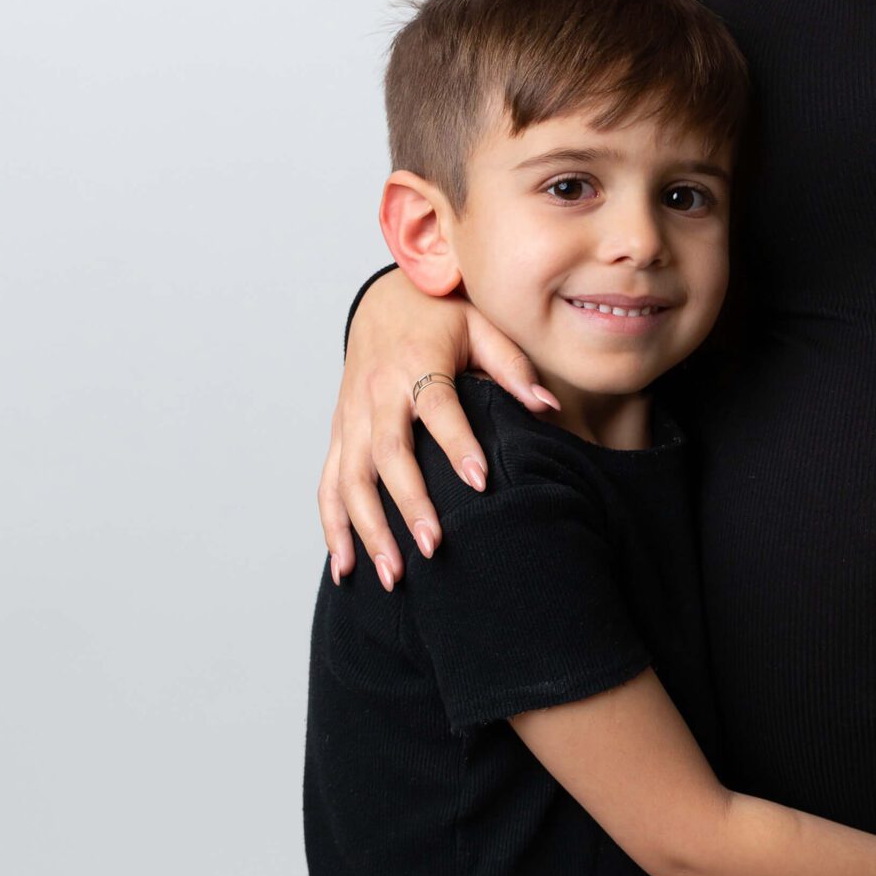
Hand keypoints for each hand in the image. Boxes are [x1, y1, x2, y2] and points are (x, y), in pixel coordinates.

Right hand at [317, 269, 555, 589]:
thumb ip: (512, 366)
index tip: (481, 481)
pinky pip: (328, 483)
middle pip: (387, 454)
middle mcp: (377, 392)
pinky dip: (333, 526)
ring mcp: (352, 415)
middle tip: (433, 547)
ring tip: (392, 575)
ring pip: (350, 478)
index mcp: (416, 362)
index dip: (457, 443)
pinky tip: (346, 567)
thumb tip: (547, 406)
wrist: (384, 300)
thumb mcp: (482, 327)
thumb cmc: (441, 316)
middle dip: (408, 503)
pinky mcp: (339, 432)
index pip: (437, 406)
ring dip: (366, 529)